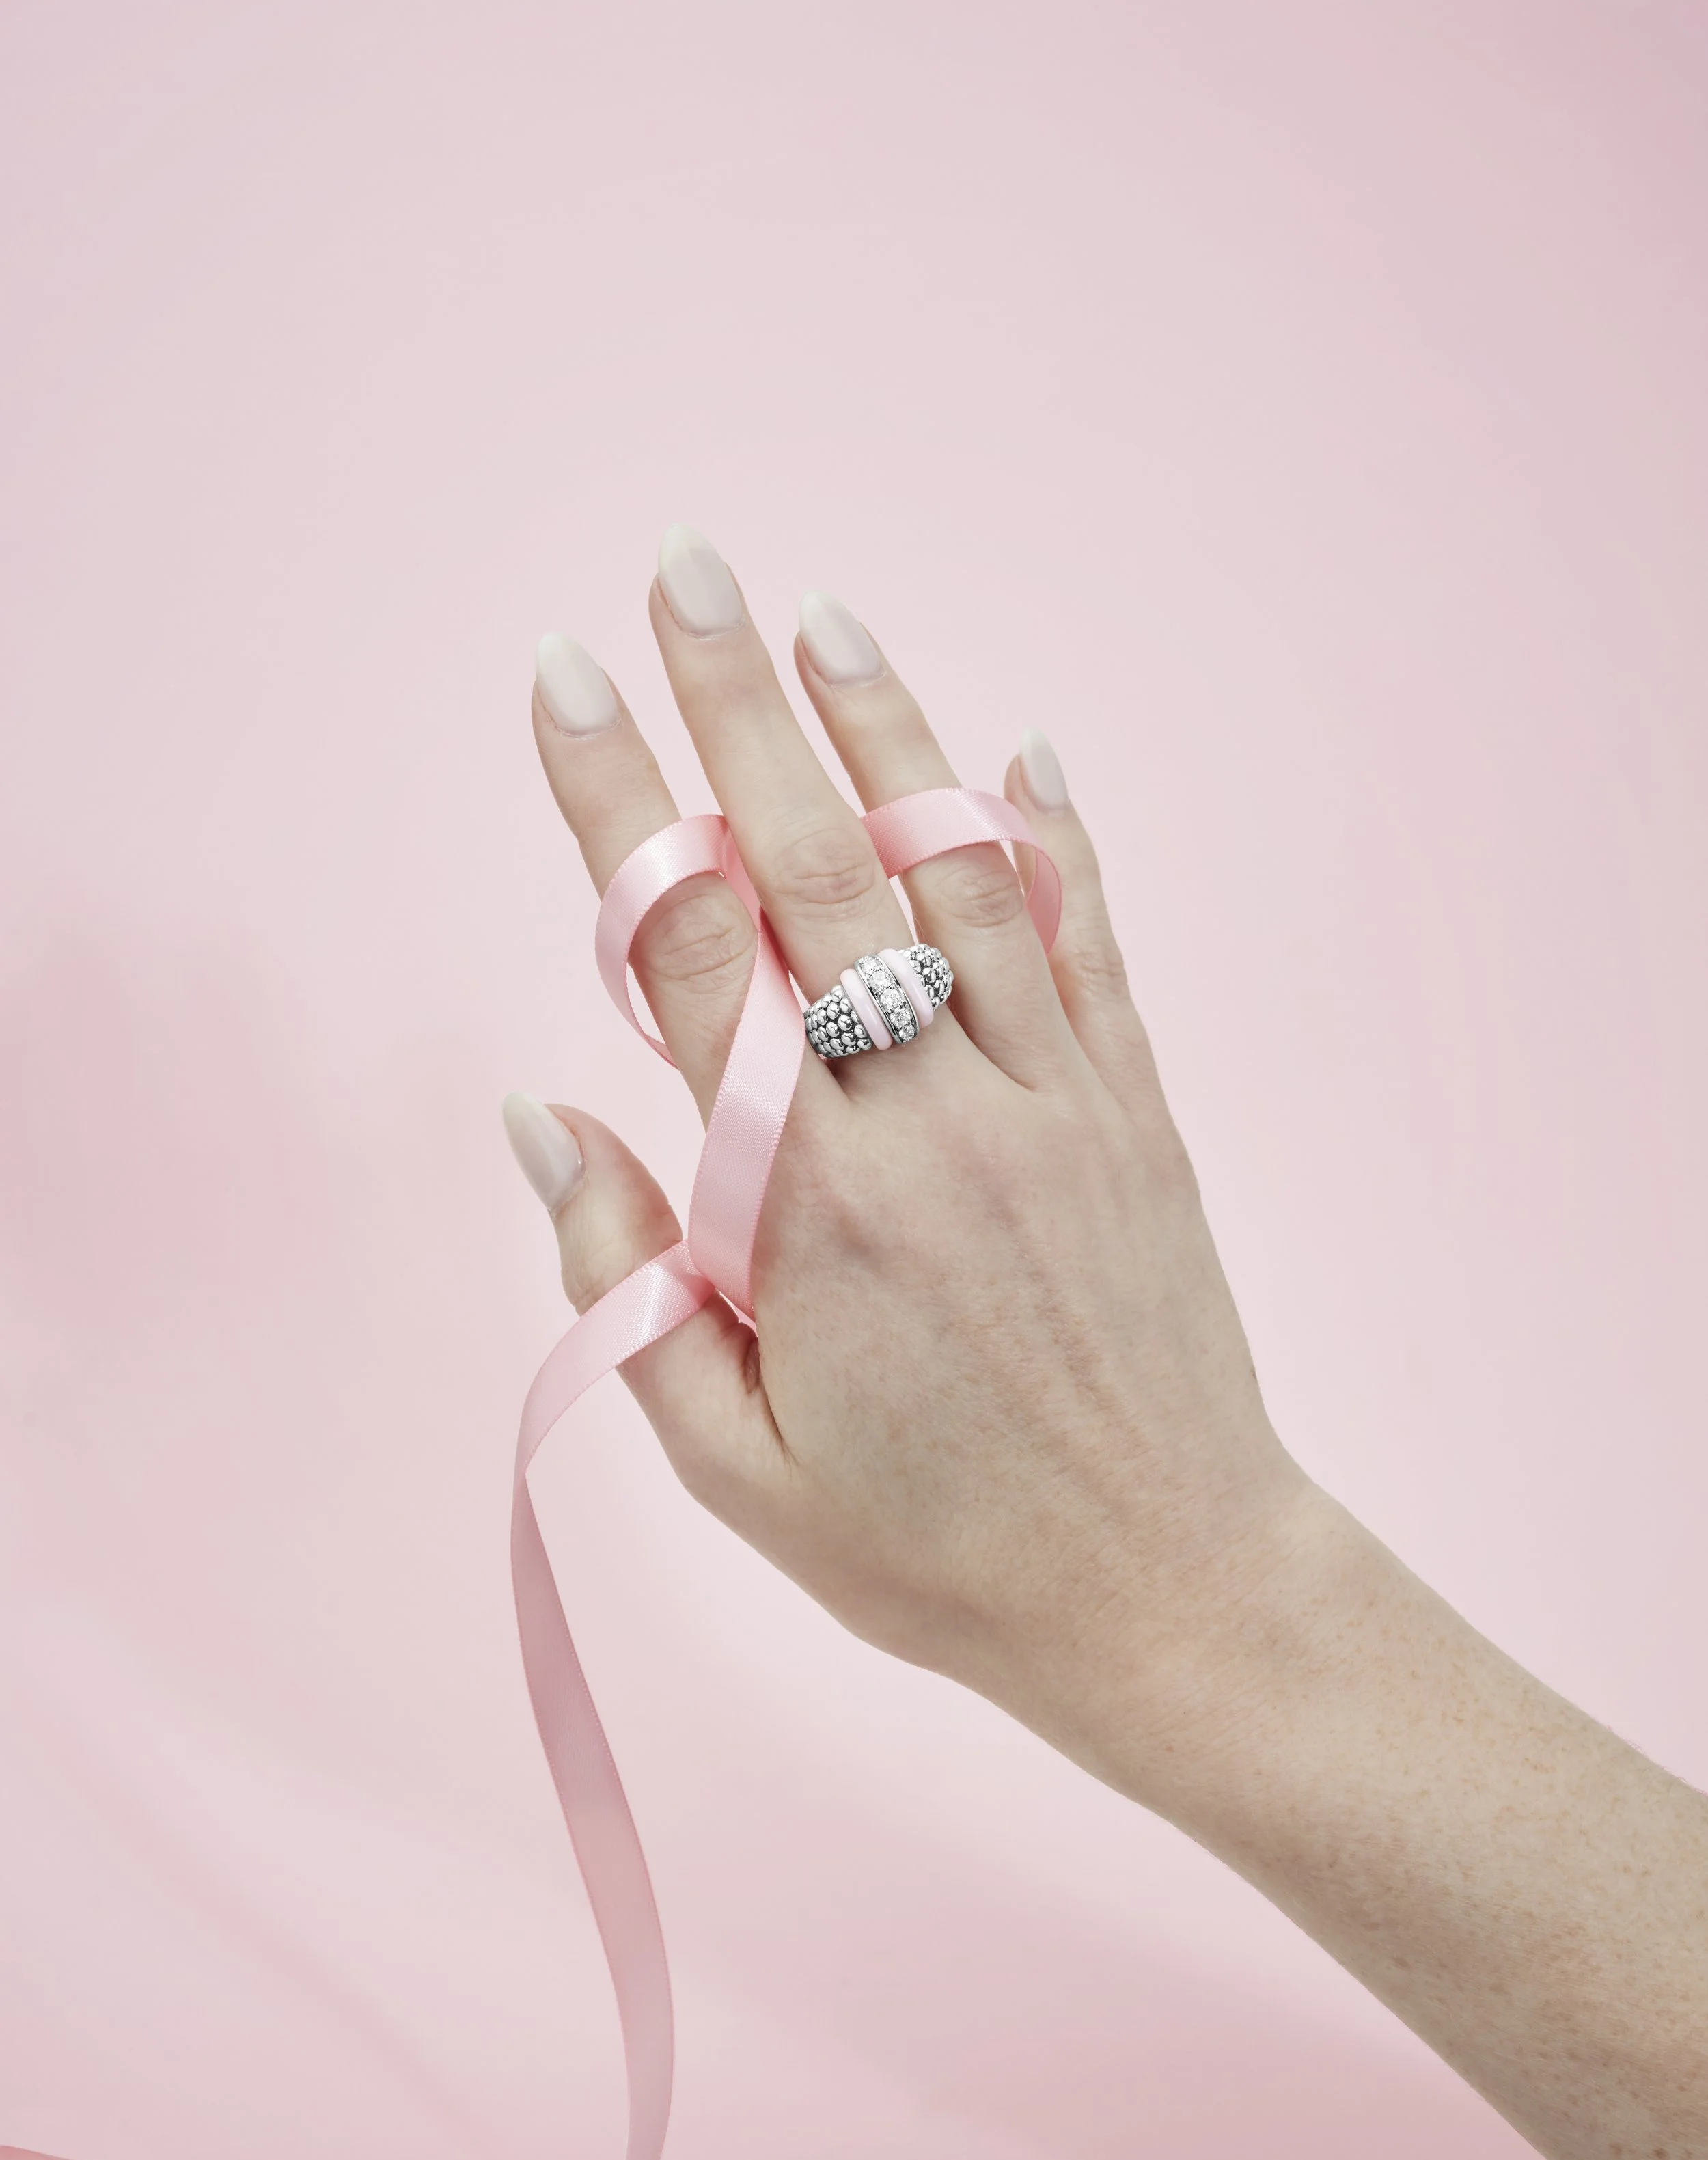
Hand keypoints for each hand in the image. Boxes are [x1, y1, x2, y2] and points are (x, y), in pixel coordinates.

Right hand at [503, 526, 1326, 1797]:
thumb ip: (626, 1282)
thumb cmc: (933, 1551)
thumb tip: (545, 1112)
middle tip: (684, 566)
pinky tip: (1019, 756)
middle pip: (818, 869)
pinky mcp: (1135, 1116)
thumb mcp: (733, 1465)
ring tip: (823, 620)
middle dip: (737, 707)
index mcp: (810, 1202)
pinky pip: (1088, 948)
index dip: (620, 804)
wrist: (1172, 1593)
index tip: (568, 679)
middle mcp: (931, 1117)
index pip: (689, 955)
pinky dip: (1050, 846)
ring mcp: (1051, 1101)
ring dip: (887, 738)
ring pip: (957, 878)